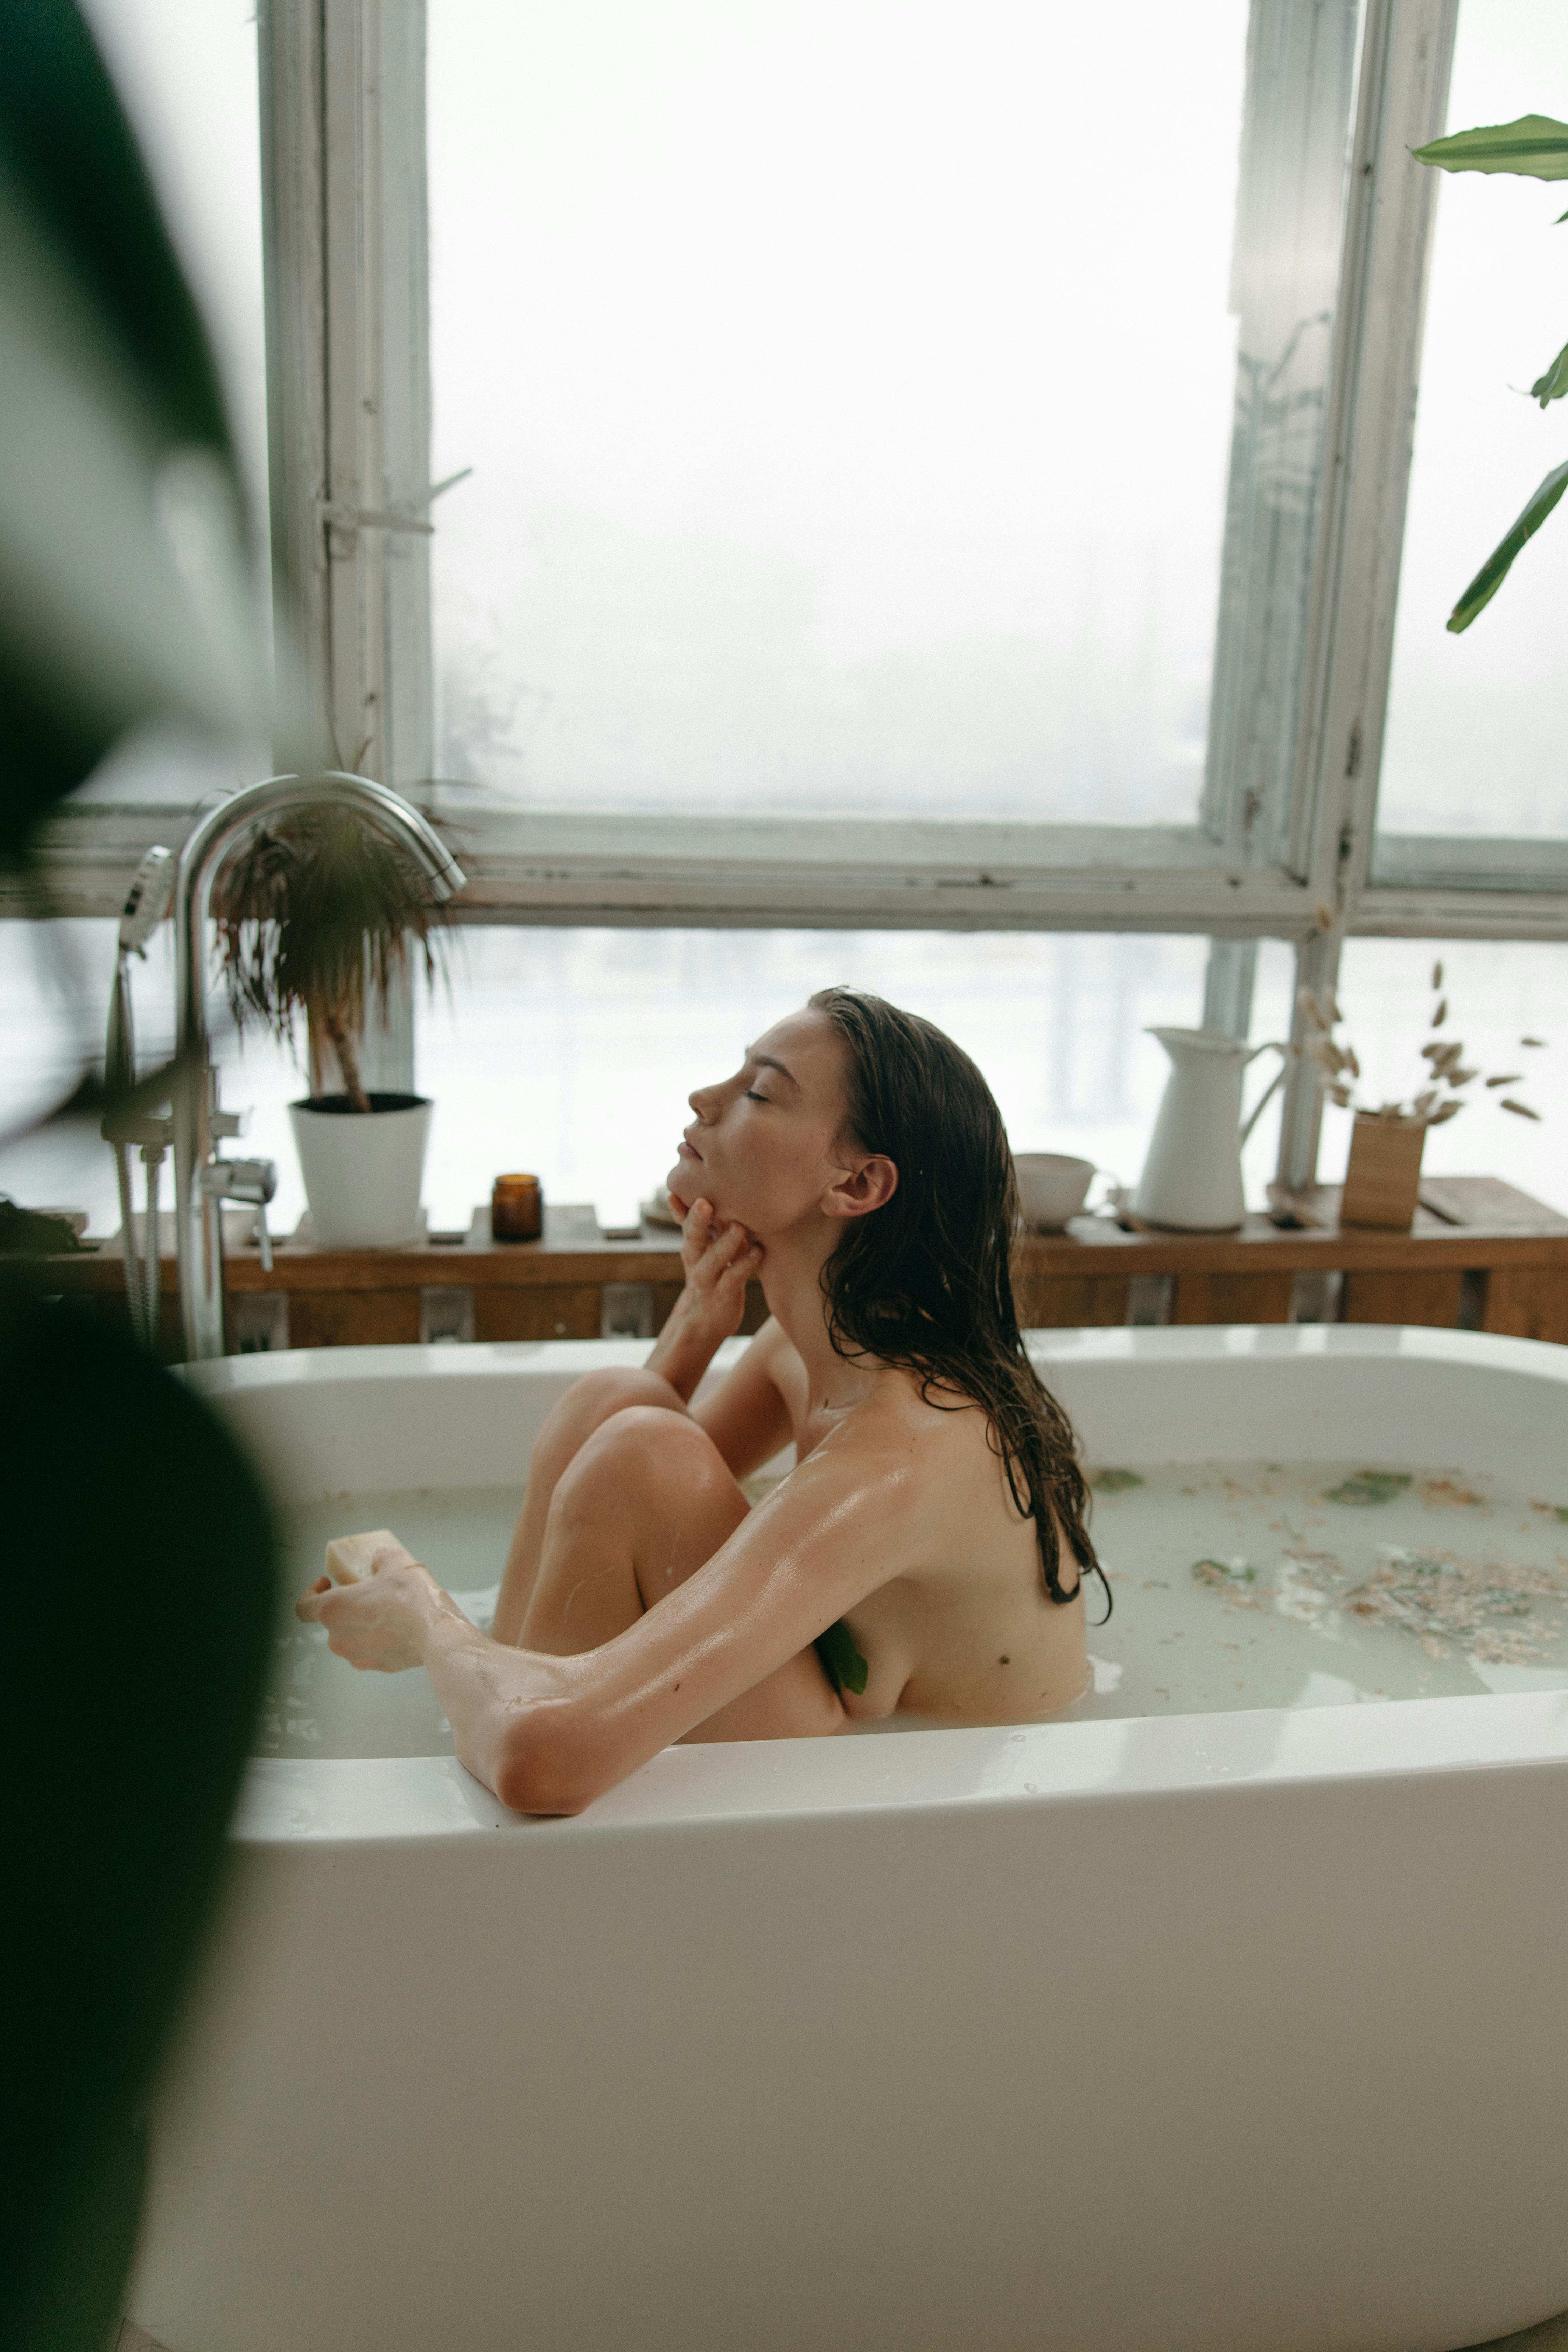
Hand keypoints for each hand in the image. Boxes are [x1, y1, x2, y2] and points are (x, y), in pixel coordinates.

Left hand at [295, 1543, 442, 1673]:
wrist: (437, 1634)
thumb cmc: (411, 1597)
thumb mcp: (396, 1562)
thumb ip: (381, 1558)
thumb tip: (378, 1560)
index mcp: (333, 1609)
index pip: (303, 1607)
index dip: (311, 1593)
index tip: (327, 1583)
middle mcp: (338, 1637)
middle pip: (331, 1620)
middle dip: (345, 1606)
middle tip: (367, 1592)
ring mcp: (356, 1656)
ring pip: (350, 1637)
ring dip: (360, 1623)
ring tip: (385, 1609)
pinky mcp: (376, 1666)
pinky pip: (369, 1650)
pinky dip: (377, 1639)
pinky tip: (398, 1627)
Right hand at [677, 1197, 763, 1337]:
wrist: (703, 1320)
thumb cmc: (710, 1274)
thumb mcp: (703, 1248)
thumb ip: (704, 1223)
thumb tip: (700, 1191)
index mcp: (691, 1244)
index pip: (683, 1221)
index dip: (681, 1207)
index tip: (677, 1190)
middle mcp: (695, 1259)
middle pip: (693, 1237)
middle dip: (697, 1220)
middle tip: (704, 1203)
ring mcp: (708, 1278)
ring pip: (714, 1258)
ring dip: (726, 1243)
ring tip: (739, 1226)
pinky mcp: (724, 1294)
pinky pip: (735, 1277)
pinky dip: (746, 1264)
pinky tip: (758, 1251)